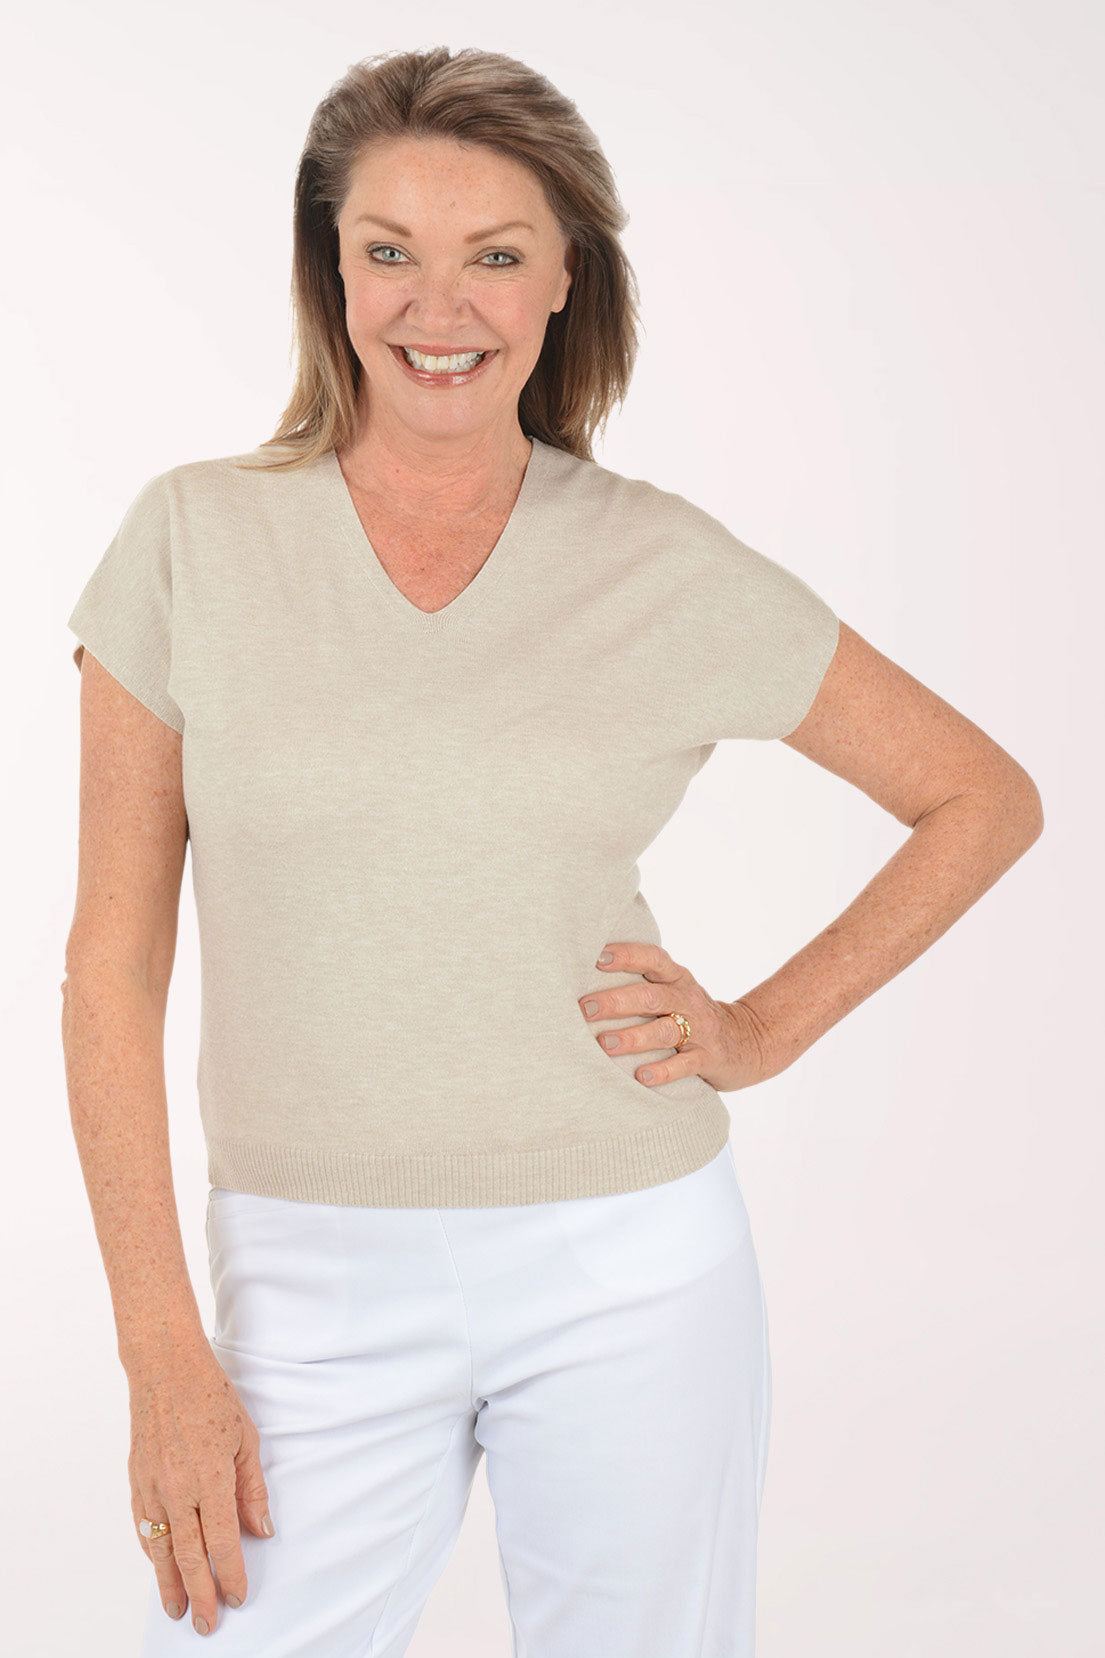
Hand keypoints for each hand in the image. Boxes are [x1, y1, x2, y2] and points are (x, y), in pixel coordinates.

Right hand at [127, 1336, 272, 1635]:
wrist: (165, 1369)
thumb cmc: (211, 1397)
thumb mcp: (246, 1439)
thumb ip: (252, 1489)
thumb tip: (262, 1530)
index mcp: (212, 1477)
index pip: (223, 1541)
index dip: (231, 1573)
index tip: (238, 1596)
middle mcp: (179, 1488)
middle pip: (190, 1556)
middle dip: (201, 1595)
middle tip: (208, 1624)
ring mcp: (153, 1486)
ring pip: (162, 1550)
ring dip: (170, 1584)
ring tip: (178, 1610)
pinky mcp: (137, 1481)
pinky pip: (144, 1527)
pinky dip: (153, 1552)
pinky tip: (161, 1567)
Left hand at [579, 941, 774, 1091]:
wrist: (748, 1041)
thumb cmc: (692, 1014)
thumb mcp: (675, 991)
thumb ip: (642, 983)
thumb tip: (583, 978)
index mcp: (677, 978)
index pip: (652, 959)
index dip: (627, 956)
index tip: (597, 958)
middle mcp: (688, 1000)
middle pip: (651, 997)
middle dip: (616, 1001)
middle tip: (584, 1008)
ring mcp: (700, 1030)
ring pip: (664, 1032)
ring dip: (633, 1037)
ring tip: (605, 1043)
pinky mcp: (708, 1059)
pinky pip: (684, 1065)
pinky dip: (662, 1071)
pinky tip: (641, 1076)